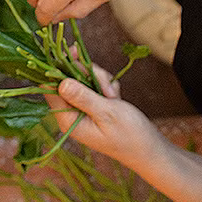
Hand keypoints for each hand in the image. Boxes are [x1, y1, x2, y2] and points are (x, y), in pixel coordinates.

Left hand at [44, 64, 165, 171]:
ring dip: (99, 80)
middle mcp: (70, 113)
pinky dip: (105, 85)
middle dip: (88, 75)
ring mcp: (81, 108)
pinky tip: (116, 97)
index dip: (58, 68)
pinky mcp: (91, 103)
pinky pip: (93, 83)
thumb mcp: (107, 113)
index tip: (72, 52)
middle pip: (67, 79)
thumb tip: (61, 82)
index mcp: (68, 120)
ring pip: (82, 78)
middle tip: (108, 89)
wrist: (150, 149)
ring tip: (114, 95)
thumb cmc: (130, 135)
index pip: (50, 90)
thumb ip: (83, 96)